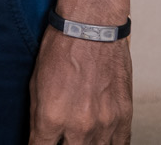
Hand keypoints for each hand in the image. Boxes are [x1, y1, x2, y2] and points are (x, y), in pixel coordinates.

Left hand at [29, 28, 131, 143]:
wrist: (92, 27)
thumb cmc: (61, 49)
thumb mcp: (35, 84)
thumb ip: (38, 118)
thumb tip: (39, 137)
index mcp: (52, 117)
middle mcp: (79, 125)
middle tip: (62, 138)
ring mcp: (104, 123)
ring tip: (79, 138)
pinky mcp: (124, 117)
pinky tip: (100, 141)